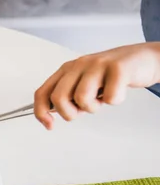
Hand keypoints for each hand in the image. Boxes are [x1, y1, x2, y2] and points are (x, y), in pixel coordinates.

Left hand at [34, 43, 159, 129]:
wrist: (142, 59)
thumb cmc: (110, 76)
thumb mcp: (83, 84)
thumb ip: (67, 97)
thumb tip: (49, 116)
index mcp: (67, 70)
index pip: (42, 93)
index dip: (41, 113)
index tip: (49, 125)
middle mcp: (79, 65)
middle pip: (58, 98)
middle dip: (70, 113)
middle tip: (83, 110)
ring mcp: (98, 65)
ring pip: (82, 99)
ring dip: (93, 108)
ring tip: (101, 99)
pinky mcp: (118, 68)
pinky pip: (109, 98)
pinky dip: (114, 100)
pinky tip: (118, 91)